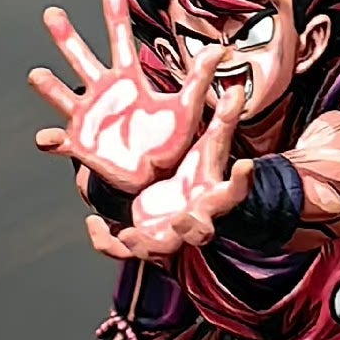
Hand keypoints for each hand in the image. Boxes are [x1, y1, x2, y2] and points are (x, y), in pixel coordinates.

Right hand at [30, 0, 224, 195]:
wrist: (156, 177)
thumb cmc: (169, 141)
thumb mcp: (187, 107)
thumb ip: (199, 78)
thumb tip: (219, 49)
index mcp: (129, 80)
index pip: (120, 39)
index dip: (115, 13)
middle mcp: (104, 93)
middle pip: (81, 58)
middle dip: (66, 37)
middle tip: (52, 13)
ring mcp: (89, 117)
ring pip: (62, 95)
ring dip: (49, 86)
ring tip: (37, 74)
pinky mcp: (81, 144)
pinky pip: (61, 142)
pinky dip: (51, 141)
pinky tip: (46, 138)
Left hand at [87, 84, 251, 261]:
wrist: (181, 207)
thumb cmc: (197, 177)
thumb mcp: (207, 148)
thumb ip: (222, 121)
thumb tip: (237, 88)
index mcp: (214, 197)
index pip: (235, 191)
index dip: (242, 181)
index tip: (246, 165)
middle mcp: (195, 221)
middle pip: (200, 233)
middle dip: (190, 228)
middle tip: (180, 218)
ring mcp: (169, 236)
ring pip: (159, 249)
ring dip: (144, 245)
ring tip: (128, 234)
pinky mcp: (142, 241)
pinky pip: (122, 251)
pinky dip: (106, 242)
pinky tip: (93, 223)